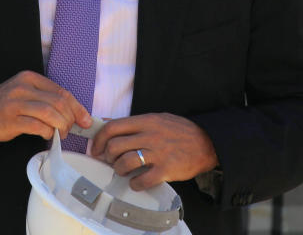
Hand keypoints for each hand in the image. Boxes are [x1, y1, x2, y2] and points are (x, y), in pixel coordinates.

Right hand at [0, 70, 91, 141]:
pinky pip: (37, 126)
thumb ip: (44, 98)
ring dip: (60, 126)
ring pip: (50, 113)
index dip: (77, 107)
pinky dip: (47, 133)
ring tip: (60, 134)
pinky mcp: (10, 120)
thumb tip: (71, 112)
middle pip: (58, 102)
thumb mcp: (23, 93)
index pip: (61, 91)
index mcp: (30, 78)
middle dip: (70, 118)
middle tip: (70, 129)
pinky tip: (47, 136)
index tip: (85, 119)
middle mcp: (23, 87)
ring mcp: (16, 103)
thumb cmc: (3, 106)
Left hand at [91, 113, 218, 190]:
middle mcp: (150, 135)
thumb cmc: (180, 131)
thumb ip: (135, 123)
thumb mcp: (158, 118)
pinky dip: (135, 184)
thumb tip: (108, 123)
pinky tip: (137, 182)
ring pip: (125, 163)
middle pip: (115, 146)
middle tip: (110, 161)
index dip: (99, 139)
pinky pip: (141, 180)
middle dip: (107, 156)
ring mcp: (158, 153)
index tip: (96, 148)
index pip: (113, 127)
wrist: (207, 143)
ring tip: (123, 171)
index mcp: (146, 121)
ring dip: (119, 170)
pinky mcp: (165, 170)